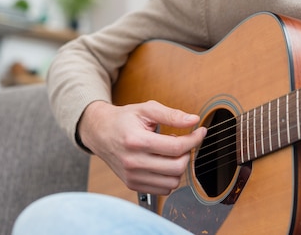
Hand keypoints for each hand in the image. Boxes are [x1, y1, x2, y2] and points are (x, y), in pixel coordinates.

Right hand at [78, 100, 206, 194]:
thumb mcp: (146, 109)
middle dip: (188, 153)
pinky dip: (169, 177)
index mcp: (136, 141)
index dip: (194, 139)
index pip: (176, 147)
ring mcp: (132, 176)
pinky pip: (163, 190)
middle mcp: (133, 162)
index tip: (200, 132)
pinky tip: (164, 162)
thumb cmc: (123, 119)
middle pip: (177, 167)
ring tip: (171, 152)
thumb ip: (171, 114)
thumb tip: (193, 120)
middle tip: (185, 141)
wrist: (100, 132)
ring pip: (172, 182)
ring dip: (179, 166)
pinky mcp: (132, 184)